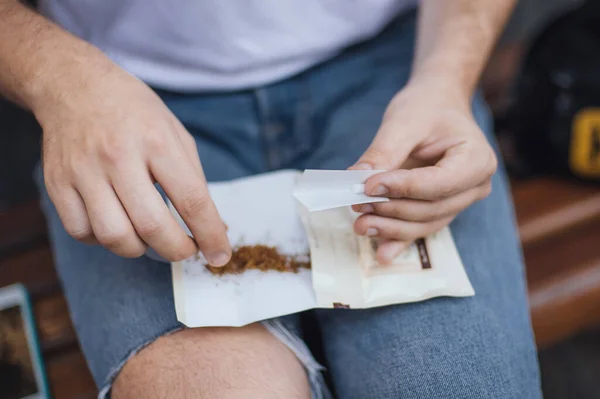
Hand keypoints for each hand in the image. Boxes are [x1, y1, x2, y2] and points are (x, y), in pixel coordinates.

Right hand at [37, 58, 230, 264]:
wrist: (74, 85)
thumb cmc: (134, 112)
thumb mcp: (175, 134)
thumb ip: (195, 181)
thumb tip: (214, 229)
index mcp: (157, 141)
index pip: (191, 200)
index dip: (210, 235)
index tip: (220, 255)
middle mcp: (118, 156)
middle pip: (153, 226)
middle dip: (178, 252)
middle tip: (185, 250)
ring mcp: (83, 171)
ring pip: (114, 236)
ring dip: (139, 249)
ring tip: (148, 236)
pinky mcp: (57, 183)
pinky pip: (81, 232)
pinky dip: (103, 240)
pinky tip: (115, 223)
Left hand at [351, 77, 496, 263]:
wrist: (438, 106)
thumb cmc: (426, 108)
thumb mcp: (403, 121)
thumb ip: (383, 151)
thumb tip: (355, 179)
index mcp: (476, 159)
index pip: (438, 183)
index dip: (402, 188)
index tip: (367, 186)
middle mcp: (475, 186)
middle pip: (431, 208)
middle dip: (391, 210)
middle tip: (356, 204)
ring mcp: (460, 201)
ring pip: (424, 224)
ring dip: (390, 228)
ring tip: (360, 225)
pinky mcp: (442, 210)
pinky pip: (420, 229)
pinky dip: (399, 241)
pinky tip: (381, 254)